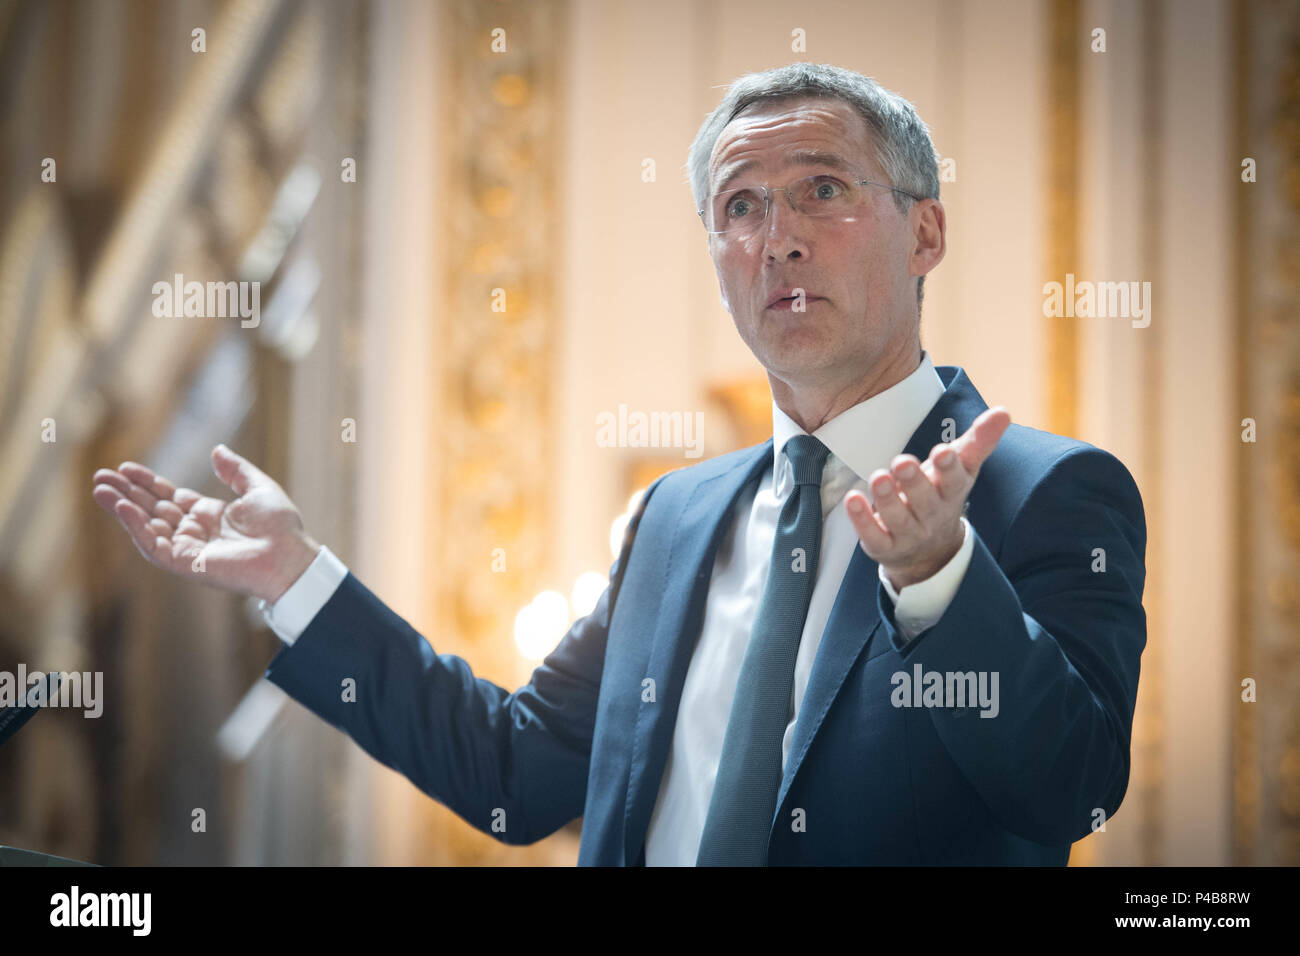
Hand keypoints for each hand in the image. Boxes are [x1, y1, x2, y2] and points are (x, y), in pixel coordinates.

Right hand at [91, 444, 320, 603]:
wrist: (289, 555)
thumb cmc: (281, 526)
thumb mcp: (259, 488)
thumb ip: (236, 470)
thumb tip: (217, 450)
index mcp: (209, 514)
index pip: (169, 497)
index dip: (147, 483)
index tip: (126, 468)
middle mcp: (194, 531)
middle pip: (152, 509)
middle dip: (126, 493)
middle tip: (101, 476)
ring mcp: (188, 548)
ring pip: (146, 527)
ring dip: (123, 509)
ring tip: (100, 489)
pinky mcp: (185, 563)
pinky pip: (153, 545)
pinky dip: (137, 527)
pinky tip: (123, 508)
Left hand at [845, 407, 1010, 590]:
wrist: (929, 551)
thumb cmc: (941, 496)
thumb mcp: (961, 470)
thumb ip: (978, 441)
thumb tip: (1004, 411)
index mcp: (951, 494)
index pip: (954, 482)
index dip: (949, 468)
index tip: (943, 451)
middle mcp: (931, 515)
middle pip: (924, 501)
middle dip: (914, 482)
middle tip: (902, 463)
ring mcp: (907, 533)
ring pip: (898, 518)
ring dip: (887, 498)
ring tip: (878, 477)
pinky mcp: (883, 545)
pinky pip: (873, 534)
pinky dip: (862, 519)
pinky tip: (852, 499)